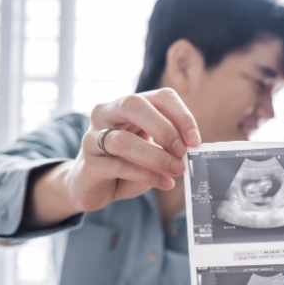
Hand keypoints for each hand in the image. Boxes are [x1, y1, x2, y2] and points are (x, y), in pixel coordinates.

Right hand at [24, 89, 200, 227]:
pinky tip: (164, 183)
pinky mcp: (88, 165)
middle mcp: (106, 114)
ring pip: (122, 140)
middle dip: (163, 128)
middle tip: (182, 152)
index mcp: (128, 105)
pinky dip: (146, 175)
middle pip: (133, 104)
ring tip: (176, 170)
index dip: (181, 116)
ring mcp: (92, 138)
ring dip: (156, 156)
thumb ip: (170, 144)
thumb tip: (192, 147)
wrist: (92, 187)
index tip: (195, 141)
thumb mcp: (152, 149)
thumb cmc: (127, 163)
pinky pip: (118, 166)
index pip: (159, 97)